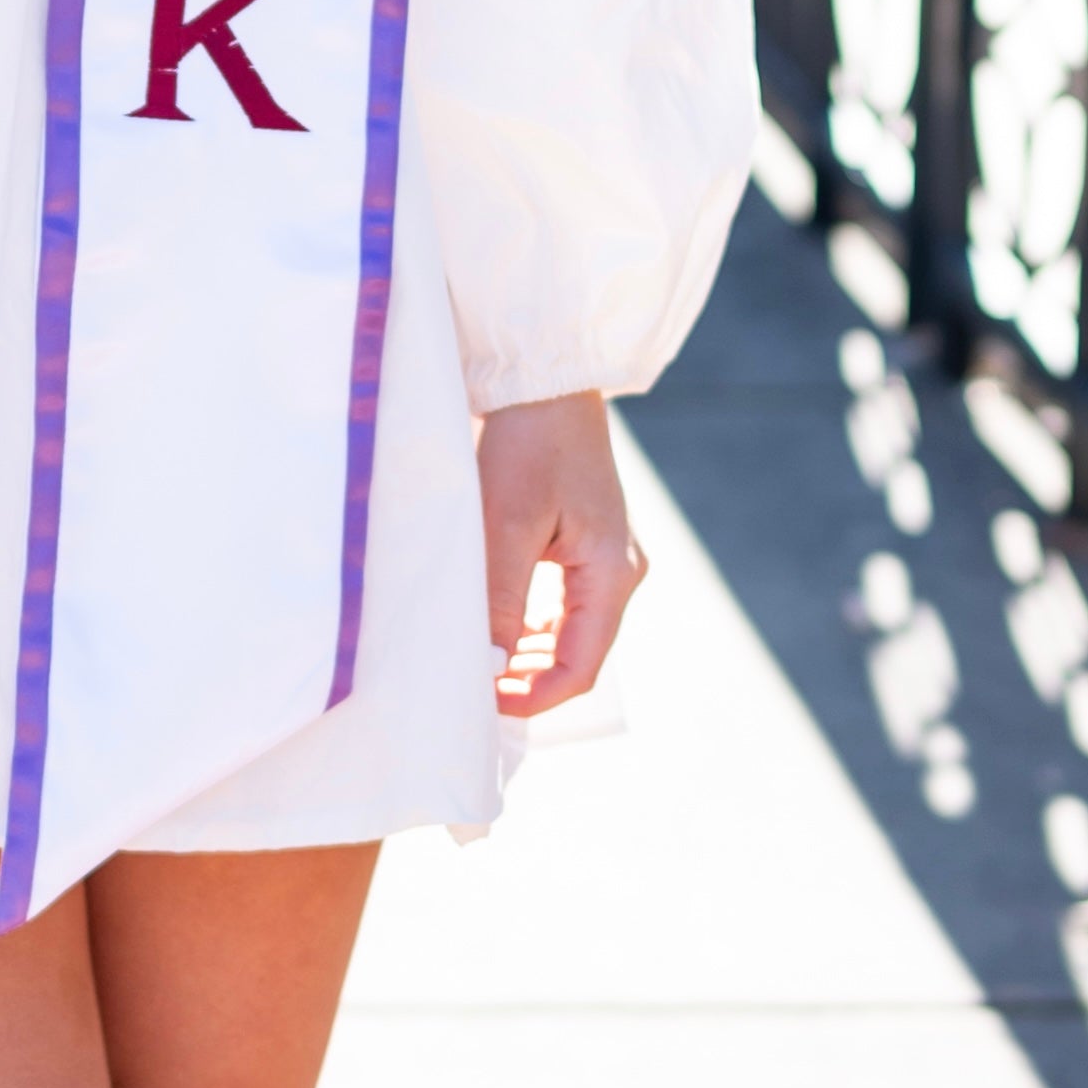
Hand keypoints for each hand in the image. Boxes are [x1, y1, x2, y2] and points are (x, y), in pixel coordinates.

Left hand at [478, 391, 645, 718]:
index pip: (580, 667)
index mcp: (612, 575)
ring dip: (523, 653)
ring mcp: (604, 558)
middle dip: (526, 680)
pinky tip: (490, 626)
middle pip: (576, 653)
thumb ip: (500, 598)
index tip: (483, 707)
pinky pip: (559, 602)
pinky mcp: (584, 542)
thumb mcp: (507, 523)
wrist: (544, 380)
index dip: (534, 698)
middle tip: (469, 689)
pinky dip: (526, 622)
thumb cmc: (529, 443)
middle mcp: (618, 572)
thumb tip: (487, 666)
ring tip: (473, 663)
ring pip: (566, 631)